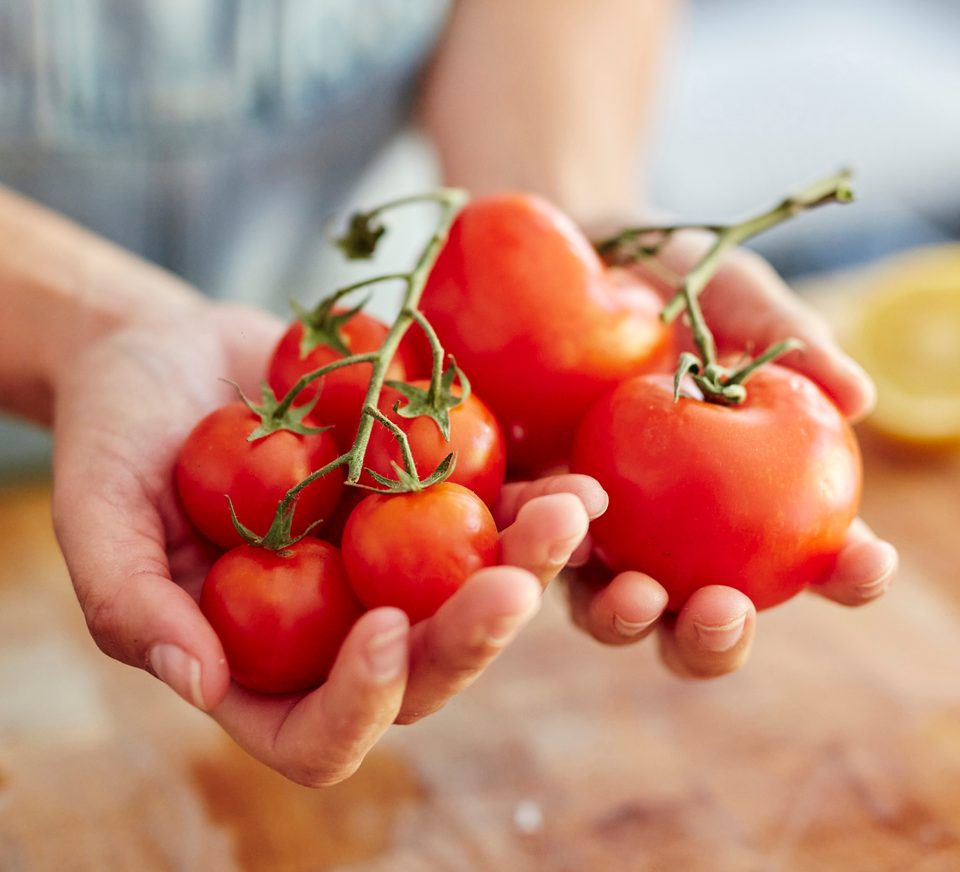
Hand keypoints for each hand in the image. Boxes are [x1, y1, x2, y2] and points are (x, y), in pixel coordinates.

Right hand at [50, 299, 598, 785]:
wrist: (172, 354)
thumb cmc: (117, 436)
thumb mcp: (99, 514)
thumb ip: (132, 604)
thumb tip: (200, 685)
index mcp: (262, 667)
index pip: (320, 734)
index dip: (358, 703)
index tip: (381, 629)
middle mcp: (338, 631)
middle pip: (423, 674)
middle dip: (474, 637)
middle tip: (514, 584)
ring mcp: (390, 570)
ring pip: (475, 599)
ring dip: (531, 567)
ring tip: (572, 513)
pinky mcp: (425, 505)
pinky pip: (491, 519)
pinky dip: (533, 503)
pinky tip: (576, 477)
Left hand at [563, 235, 897, 677]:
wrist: (569, 253)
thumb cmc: (669, 277)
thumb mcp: (728, 292)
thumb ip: (787, 338)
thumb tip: (860, 399)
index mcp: (743, 496)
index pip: (810, 557)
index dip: (846, 573)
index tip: (862, 561)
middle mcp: (670, 534)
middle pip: (699, 620)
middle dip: (715, 637)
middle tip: (722, 609)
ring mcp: (594, 532)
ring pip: (610, 611)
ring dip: (627, 619)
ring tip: (636, 594)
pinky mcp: (525, 511)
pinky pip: (531, 549)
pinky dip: (546, 551)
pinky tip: (561, 530)